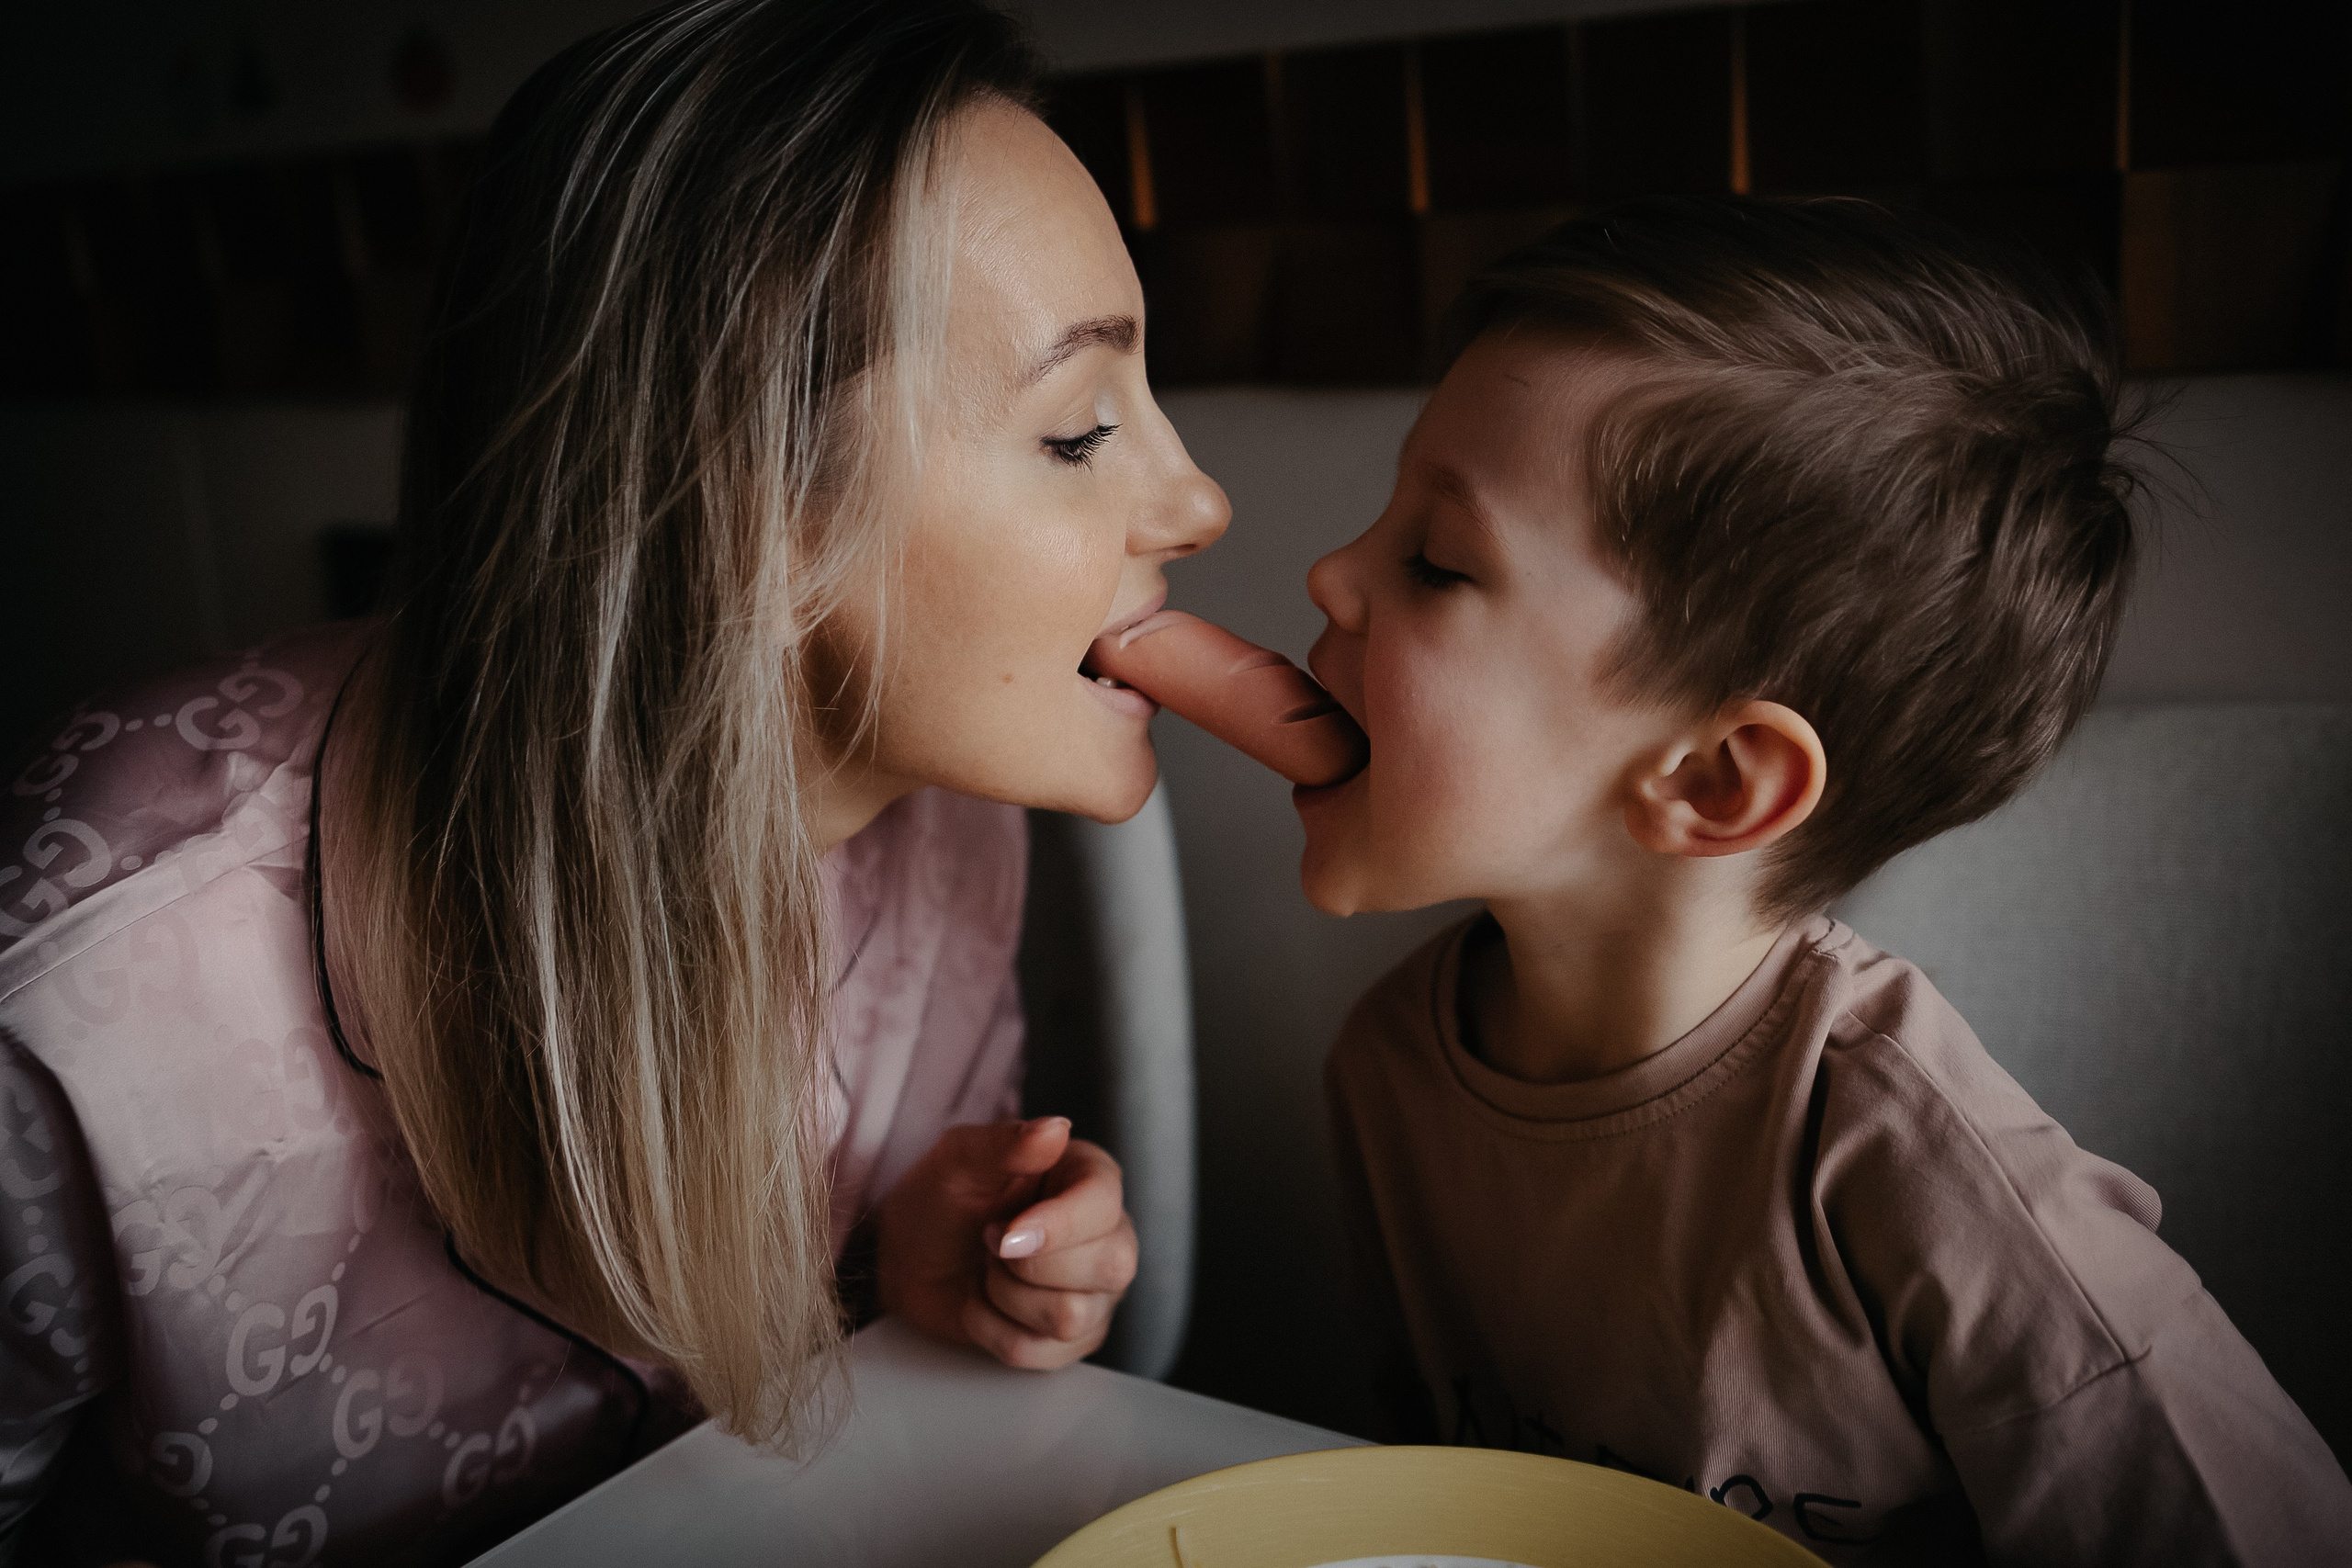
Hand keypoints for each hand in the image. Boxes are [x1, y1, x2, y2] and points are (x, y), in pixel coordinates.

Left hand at [876, 1116, 1137, 1369]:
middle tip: (990, 1242)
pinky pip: (1041, 1352)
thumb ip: (1005, 1143)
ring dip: (1006, 1297)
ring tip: (989, 1270)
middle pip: (1110, 1266)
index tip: (1003, 1232)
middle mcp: (1108, 1234)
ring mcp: (1097, 1292)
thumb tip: (1055, 1130)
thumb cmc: (940, 1200)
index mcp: (1089, 1178)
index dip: (1058, 1225)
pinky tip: (985, 1303)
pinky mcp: (1074, 1338)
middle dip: (1030, 1265)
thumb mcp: (959, 1160)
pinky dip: (994, 1331)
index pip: (1105, 1204)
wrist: (907, 1260)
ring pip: (1072, 1316)